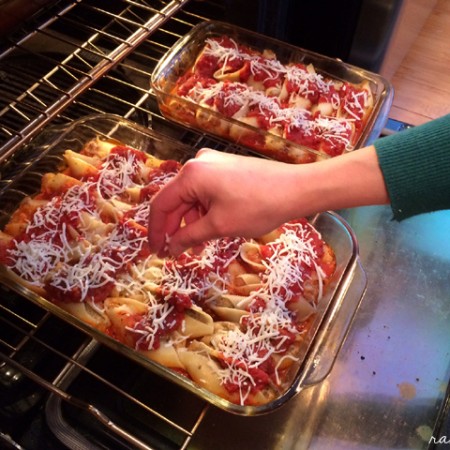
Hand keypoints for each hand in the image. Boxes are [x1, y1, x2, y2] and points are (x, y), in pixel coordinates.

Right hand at [148, 148, 301, 255]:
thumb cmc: (258, 206)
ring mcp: (213, 165)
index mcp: (191, 174)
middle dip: (174, 228)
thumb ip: (189, 236)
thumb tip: (170, 247)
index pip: (161, 204)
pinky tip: (210, 230)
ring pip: (192, 199)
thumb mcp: (219, 226)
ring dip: (191, 223)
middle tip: (173, 253)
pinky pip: (206, 194)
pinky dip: (205, 213)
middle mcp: (198, 164)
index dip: (155, 231)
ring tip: (196, 247)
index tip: (156, 252)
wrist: (296, 189)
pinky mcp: (226, 170)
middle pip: (176, 200)